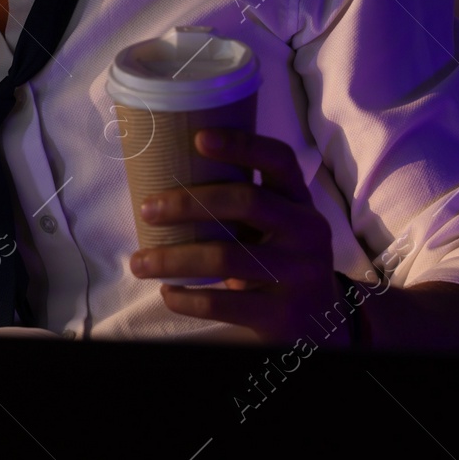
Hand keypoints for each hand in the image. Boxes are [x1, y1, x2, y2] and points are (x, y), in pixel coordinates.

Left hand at [127, 128, 345, 345]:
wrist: (319, 322)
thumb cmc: (278, 260)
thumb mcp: (276, 226)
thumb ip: (244, 203)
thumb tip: (166, 176)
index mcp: (300, 201)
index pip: (279, 160)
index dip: (241, 144)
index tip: (198, 137)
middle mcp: (307, 231)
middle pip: (246, 202)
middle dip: (187, 203)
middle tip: (146, 209)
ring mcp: (299, 273)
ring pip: (225, 258)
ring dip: (173, 259)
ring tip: (139, 263)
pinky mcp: (283, 314)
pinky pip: (223, 303)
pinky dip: (187, 299)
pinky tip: (168, 293)